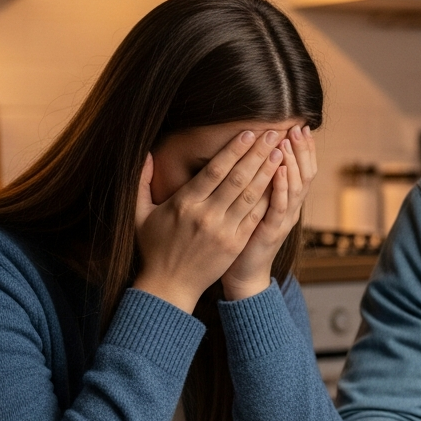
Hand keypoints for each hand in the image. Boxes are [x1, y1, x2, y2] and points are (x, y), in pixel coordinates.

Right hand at [133, 129, 283, 311]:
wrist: (169, 286)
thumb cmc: (154, 248)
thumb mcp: (140, 215)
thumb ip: (142, 182)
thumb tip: (146, 154)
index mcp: (184, 203)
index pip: (215, 170)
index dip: (234, 150)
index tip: (248, 133)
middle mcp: (206, 215)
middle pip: (237, 178)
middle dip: (257, 154)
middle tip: (272, 134)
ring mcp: (223, 230)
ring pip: (250, 196)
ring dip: (267, 173)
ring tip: (280, 152)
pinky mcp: (235, 244)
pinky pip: (255, 217)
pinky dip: (268, 199)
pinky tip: (279, 183)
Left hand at [222, 125, 317, 300]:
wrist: (244, 275)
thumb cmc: (243, 239)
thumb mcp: (254, 206)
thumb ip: (259, 183)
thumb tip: (256, 156)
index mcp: (287, 202)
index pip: (302, 169)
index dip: (304, 149)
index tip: (300, 126)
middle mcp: (290, 209)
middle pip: (305, 174)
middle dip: (302, 149)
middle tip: (299, 127)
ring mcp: (283, 221)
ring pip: (295, 187)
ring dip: (292, 162)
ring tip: (289, 141)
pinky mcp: (271, 232)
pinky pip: (279, 206)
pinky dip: (280, 187)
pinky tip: (278, 169)